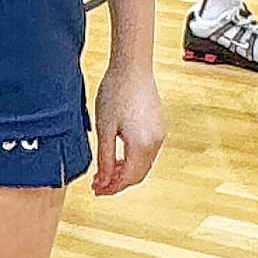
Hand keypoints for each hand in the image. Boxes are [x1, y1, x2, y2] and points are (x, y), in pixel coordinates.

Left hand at [93, 61, 164, 196]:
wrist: (132, 67)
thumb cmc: (116, 92)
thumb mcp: (104, 128)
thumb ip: (106, 157)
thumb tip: (104, 179)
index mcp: (142, 145)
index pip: (129, 178)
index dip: (112, 187)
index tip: (97, 190)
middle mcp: (155, 142)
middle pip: (138, 174)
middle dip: (118, 182)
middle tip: (99, 184)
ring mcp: (159, 134)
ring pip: (143, 164)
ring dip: (125, 171)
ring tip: (105, 171)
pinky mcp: (158, 126)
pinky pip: (147, 152)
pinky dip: (133, 159)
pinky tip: (118, 156)